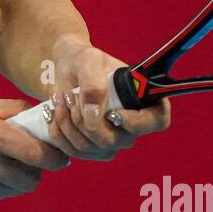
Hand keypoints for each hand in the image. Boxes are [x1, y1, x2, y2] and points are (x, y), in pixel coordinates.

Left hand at [46, 35, 171, 160]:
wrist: (62, 71)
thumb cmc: (82, 61)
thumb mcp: (87, 60)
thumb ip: (94, 83)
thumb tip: (94, 115)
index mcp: (144, 100)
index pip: (157, 121)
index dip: (138, 123)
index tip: (113, 113)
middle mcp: (132, 126)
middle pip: (114, 140)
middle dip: (85, 119)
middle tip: (72, 94)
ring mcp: (112, 141)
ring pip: (90, 147)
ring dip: (68, 122)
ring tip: (61, 98)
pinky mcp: (91, 150)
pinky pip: (73, 151)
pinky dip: (58, 132)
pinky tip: (55, 112)